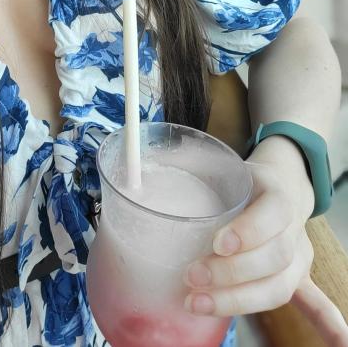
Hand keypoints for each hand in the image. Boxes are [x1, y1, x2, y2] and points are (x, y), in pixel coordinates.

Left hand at [183, 143, 347, 345]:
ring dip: (241, 300)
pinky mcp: (296, 278)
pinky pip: (315, 302)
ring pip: (279, 285)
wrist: (280, 185)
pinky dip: (327, 323)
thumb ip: (194, 160)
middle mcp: (292, 228)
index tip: (217, 242)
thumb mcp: (222, 161)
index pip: (272, 213)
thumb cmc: (241, 177)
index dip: (249, 230)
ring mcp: (297, 257)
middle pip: (274, 257)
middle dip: (232, 273)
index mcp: (276, 193)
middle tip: (192, 277)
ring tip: (198, 304)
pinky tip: (339, 345)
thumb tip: (156, 157)